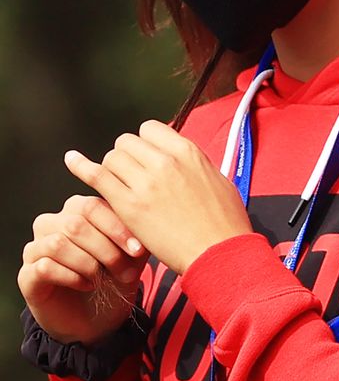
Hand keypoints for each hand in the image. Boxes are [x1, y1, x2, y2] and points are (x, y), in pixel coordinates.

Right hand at [18, 195, 149, 345]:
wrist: (98, 317)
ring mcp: (35, 249)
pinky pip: (44, 267)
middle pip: (74, 224)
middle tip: (126, 272)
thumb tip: (146, 222)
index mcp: (76, 210)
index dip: (116, 227)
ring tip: (104, 278)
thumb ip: (138, 235)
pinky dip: (72, 277)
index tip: (138, 250)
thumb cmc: (115, 277)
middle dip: (106, 250)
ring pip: (57, 244)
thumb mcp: (133, 255)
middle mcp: (50, 224)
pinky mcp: (26, 275)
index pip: (91, 206)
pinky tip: (87, 285)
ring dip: (88, 264)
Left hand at [64, 120, 253, 274]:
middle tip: (132, 176)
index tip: (147, 158)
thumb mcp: (219, 180)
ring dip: (113, 170)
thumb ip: (195, 165)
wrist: (218, 251)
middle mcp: (164, 161)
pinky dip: (81, 166)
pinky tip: (71, 159)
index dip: (145, 143)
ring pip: (112, 158)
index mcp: (188, 152)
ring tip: (119, 187)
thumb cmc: (224, 222)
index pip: (150, 129)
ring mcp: (145, 183)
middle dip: (127, 156)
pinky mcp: (129, 205)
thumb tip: (184, 161)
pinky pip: (97, 176)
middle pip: (127, 142)